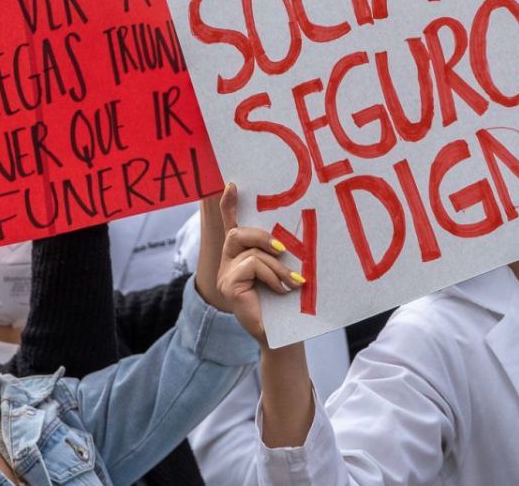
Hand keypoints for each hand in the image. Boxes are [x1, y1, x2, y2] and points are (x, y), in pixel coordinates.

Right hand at [214, 183, 301, 343]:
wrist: (282, 334)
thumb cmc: (285, 302)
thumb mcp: (284, 270)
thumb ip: (280, 253)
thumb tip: (290, 239)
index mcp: (242, 255)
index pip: (232, 225)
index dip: (229, 205)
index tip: (232, 185)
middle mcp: (229, 262)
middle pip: (238, 233)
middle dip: (262, 236)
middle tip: (284, 249)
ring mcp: (226, 275)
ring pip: (249, 251)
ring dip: (276, 265)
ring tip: (292, 281)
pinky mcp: (228, 287)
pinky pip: (250, 265)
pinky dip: (270, 275)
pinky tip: (280, 289)